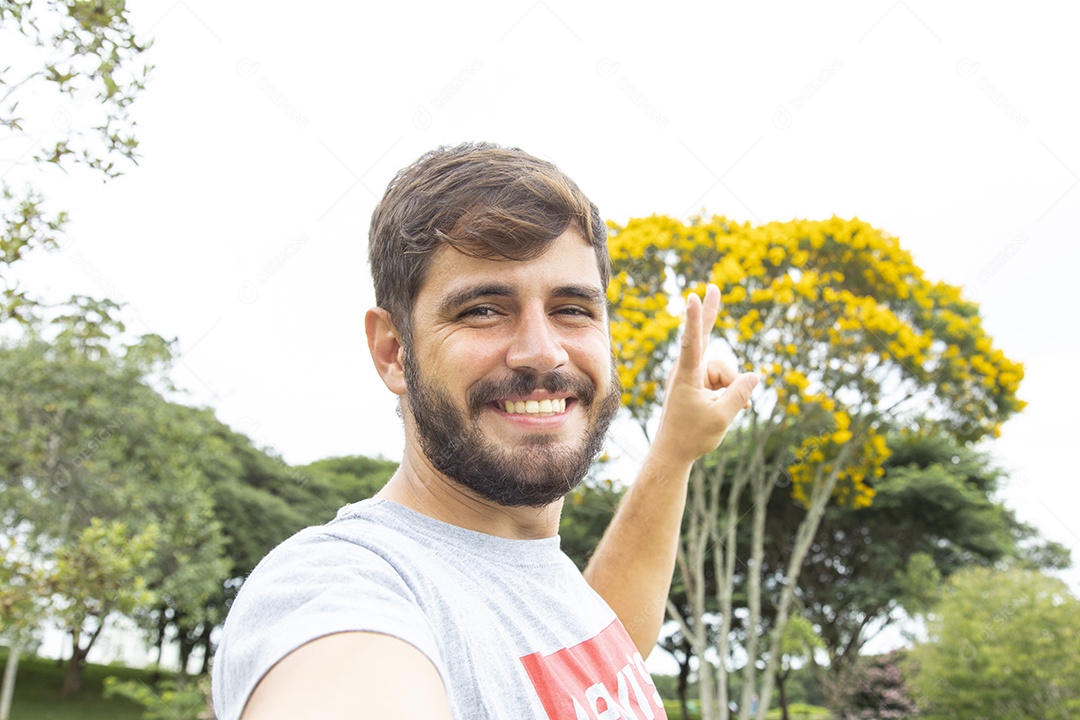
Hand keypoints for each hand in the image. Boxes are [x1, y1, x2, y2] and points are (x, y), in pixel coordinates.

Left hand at [651, 284, 758, 463]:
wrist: (674, 452)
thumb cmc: (693, 437)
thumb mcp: (722, 417)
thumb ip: (740, 394)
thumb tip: (754, 375)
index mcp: (687, 377)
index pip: (692, 343)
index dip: (694, 320)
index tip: (692, 298)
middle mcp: (687, 371)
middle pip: (702, 337)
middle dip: (709, 312)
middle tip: (712, 287)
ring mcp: (692, 376)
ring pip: (723, 371)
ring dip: (730, 388)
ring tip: (718, 410)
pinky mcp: (697, 382)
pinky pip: (721, 379)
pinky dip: (727, 391)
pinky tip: (726, 406)